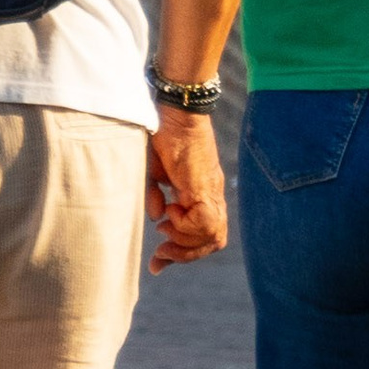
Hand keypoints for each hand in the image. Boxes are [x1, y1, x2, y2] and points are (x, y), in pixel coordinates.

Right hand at [145, 106, 227, 270]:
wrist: (176, 111)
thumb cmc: (164, 134)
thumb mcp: (155, 171)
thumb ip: (156, 195)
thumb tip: (158, 216)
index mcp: (201, 194)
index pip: (204, 233)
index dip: (184, 250)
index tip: (159, 256)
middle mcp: (211, 196)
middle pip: (213, 240)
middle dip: (185, 254)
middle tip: (162, 254)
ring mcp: (210, 192)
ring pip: (212, 235)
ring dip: (185, 242)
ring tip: (165, 232)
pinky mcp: (203, 186)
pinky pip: (204, 221)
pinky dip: (185, 226)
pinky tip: (170, 213)